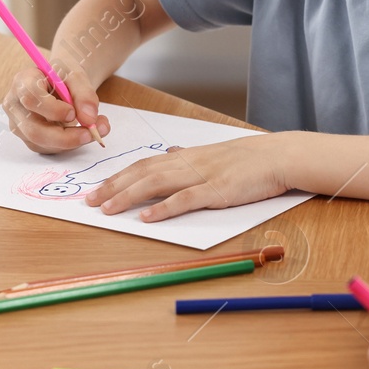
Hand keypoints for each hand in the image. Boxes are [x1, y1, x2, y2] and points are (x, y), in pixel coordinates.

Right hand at [2, 63, 108, 153]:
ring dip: (71, 142)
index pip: (31, 98)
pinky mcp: (29, 138)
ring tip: (94, 130)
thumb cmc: (63, 74)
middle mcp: (15, 106)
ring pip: (41, 143)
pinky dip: (70, 145)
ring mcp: (19, 124)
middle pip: (33, 129)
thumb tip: (89, 119)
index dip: (53, 109)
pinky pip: (49, 148)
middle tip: (91, 133)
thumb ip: (84, 94)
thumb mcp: (76, 74)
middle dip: (65, 136)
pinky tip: (82, 132)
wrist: (59, 81)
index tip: (73, 113)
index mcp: (23, 82)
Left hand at [83, 134, 290, 218]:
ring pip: (157, 183)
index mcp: (187, 155)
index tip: (97, 188)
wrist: (279, 156)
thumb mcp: (215, 152)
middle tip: (89, 202)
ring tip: (107, 209)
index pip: (144, 164)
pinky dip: (164, 208)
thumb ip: (191, 155)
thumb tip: (171, 150)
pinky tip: (147, 217)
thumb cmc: (251, 158)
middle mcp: (189, 162)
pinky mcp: (218, 190)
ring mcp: (203, 176)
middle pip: (142, 172)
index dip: (118, 176)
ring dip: (128, 196)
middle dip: (113, 187)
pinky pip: (186, 199)